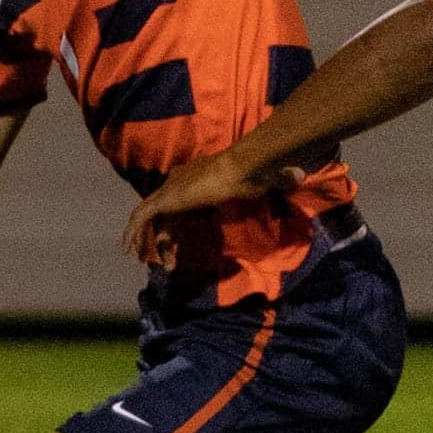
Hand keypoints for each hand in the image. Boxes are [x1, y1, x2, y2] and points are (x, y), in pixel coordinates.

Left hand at [121, 152, 305, 268]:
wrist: (242, 167)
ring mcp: (170, 190)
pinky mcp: (166, 199)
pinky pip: (142, 218)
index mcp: (195, 180)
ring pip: (147, 217)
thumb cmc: (253, 175)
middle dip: (160, 240)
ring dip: (141, 238)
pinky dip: (134, 232)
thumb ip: (278, 180)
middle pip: (161, 215)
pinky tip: (131, 250)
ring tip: (138, 259)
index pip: (177, 206)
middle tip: (167, 264)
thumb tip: (302, 176)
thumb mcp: (264, 181)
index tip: (181, 250)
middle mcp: (178, 183)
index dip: (176, 229)